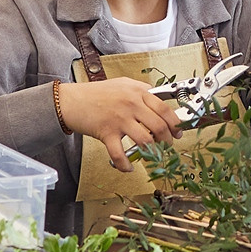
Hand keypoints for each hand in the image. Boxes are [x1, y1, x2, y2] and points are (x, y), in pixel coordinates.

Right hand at [55, 77, 179, 171]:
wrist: (72, 101)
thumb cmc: (97, 93)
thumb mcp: (123, 84)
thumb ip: (141, 90)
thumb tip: (159, 98)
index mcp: (138, 92)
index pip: (165, 108)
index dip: (175, 123)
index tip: (178, 131)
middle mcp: (131, 104)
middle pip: (159, 126)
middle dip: (167, 140)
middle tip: (168, 145)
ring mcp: (119, 119)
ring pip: (145, 140)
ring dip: (152, 152)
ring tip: (152, 155)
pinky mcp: (107, 133)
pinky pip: (120, 154)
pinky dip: (125, 165)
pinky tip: (129, 168)